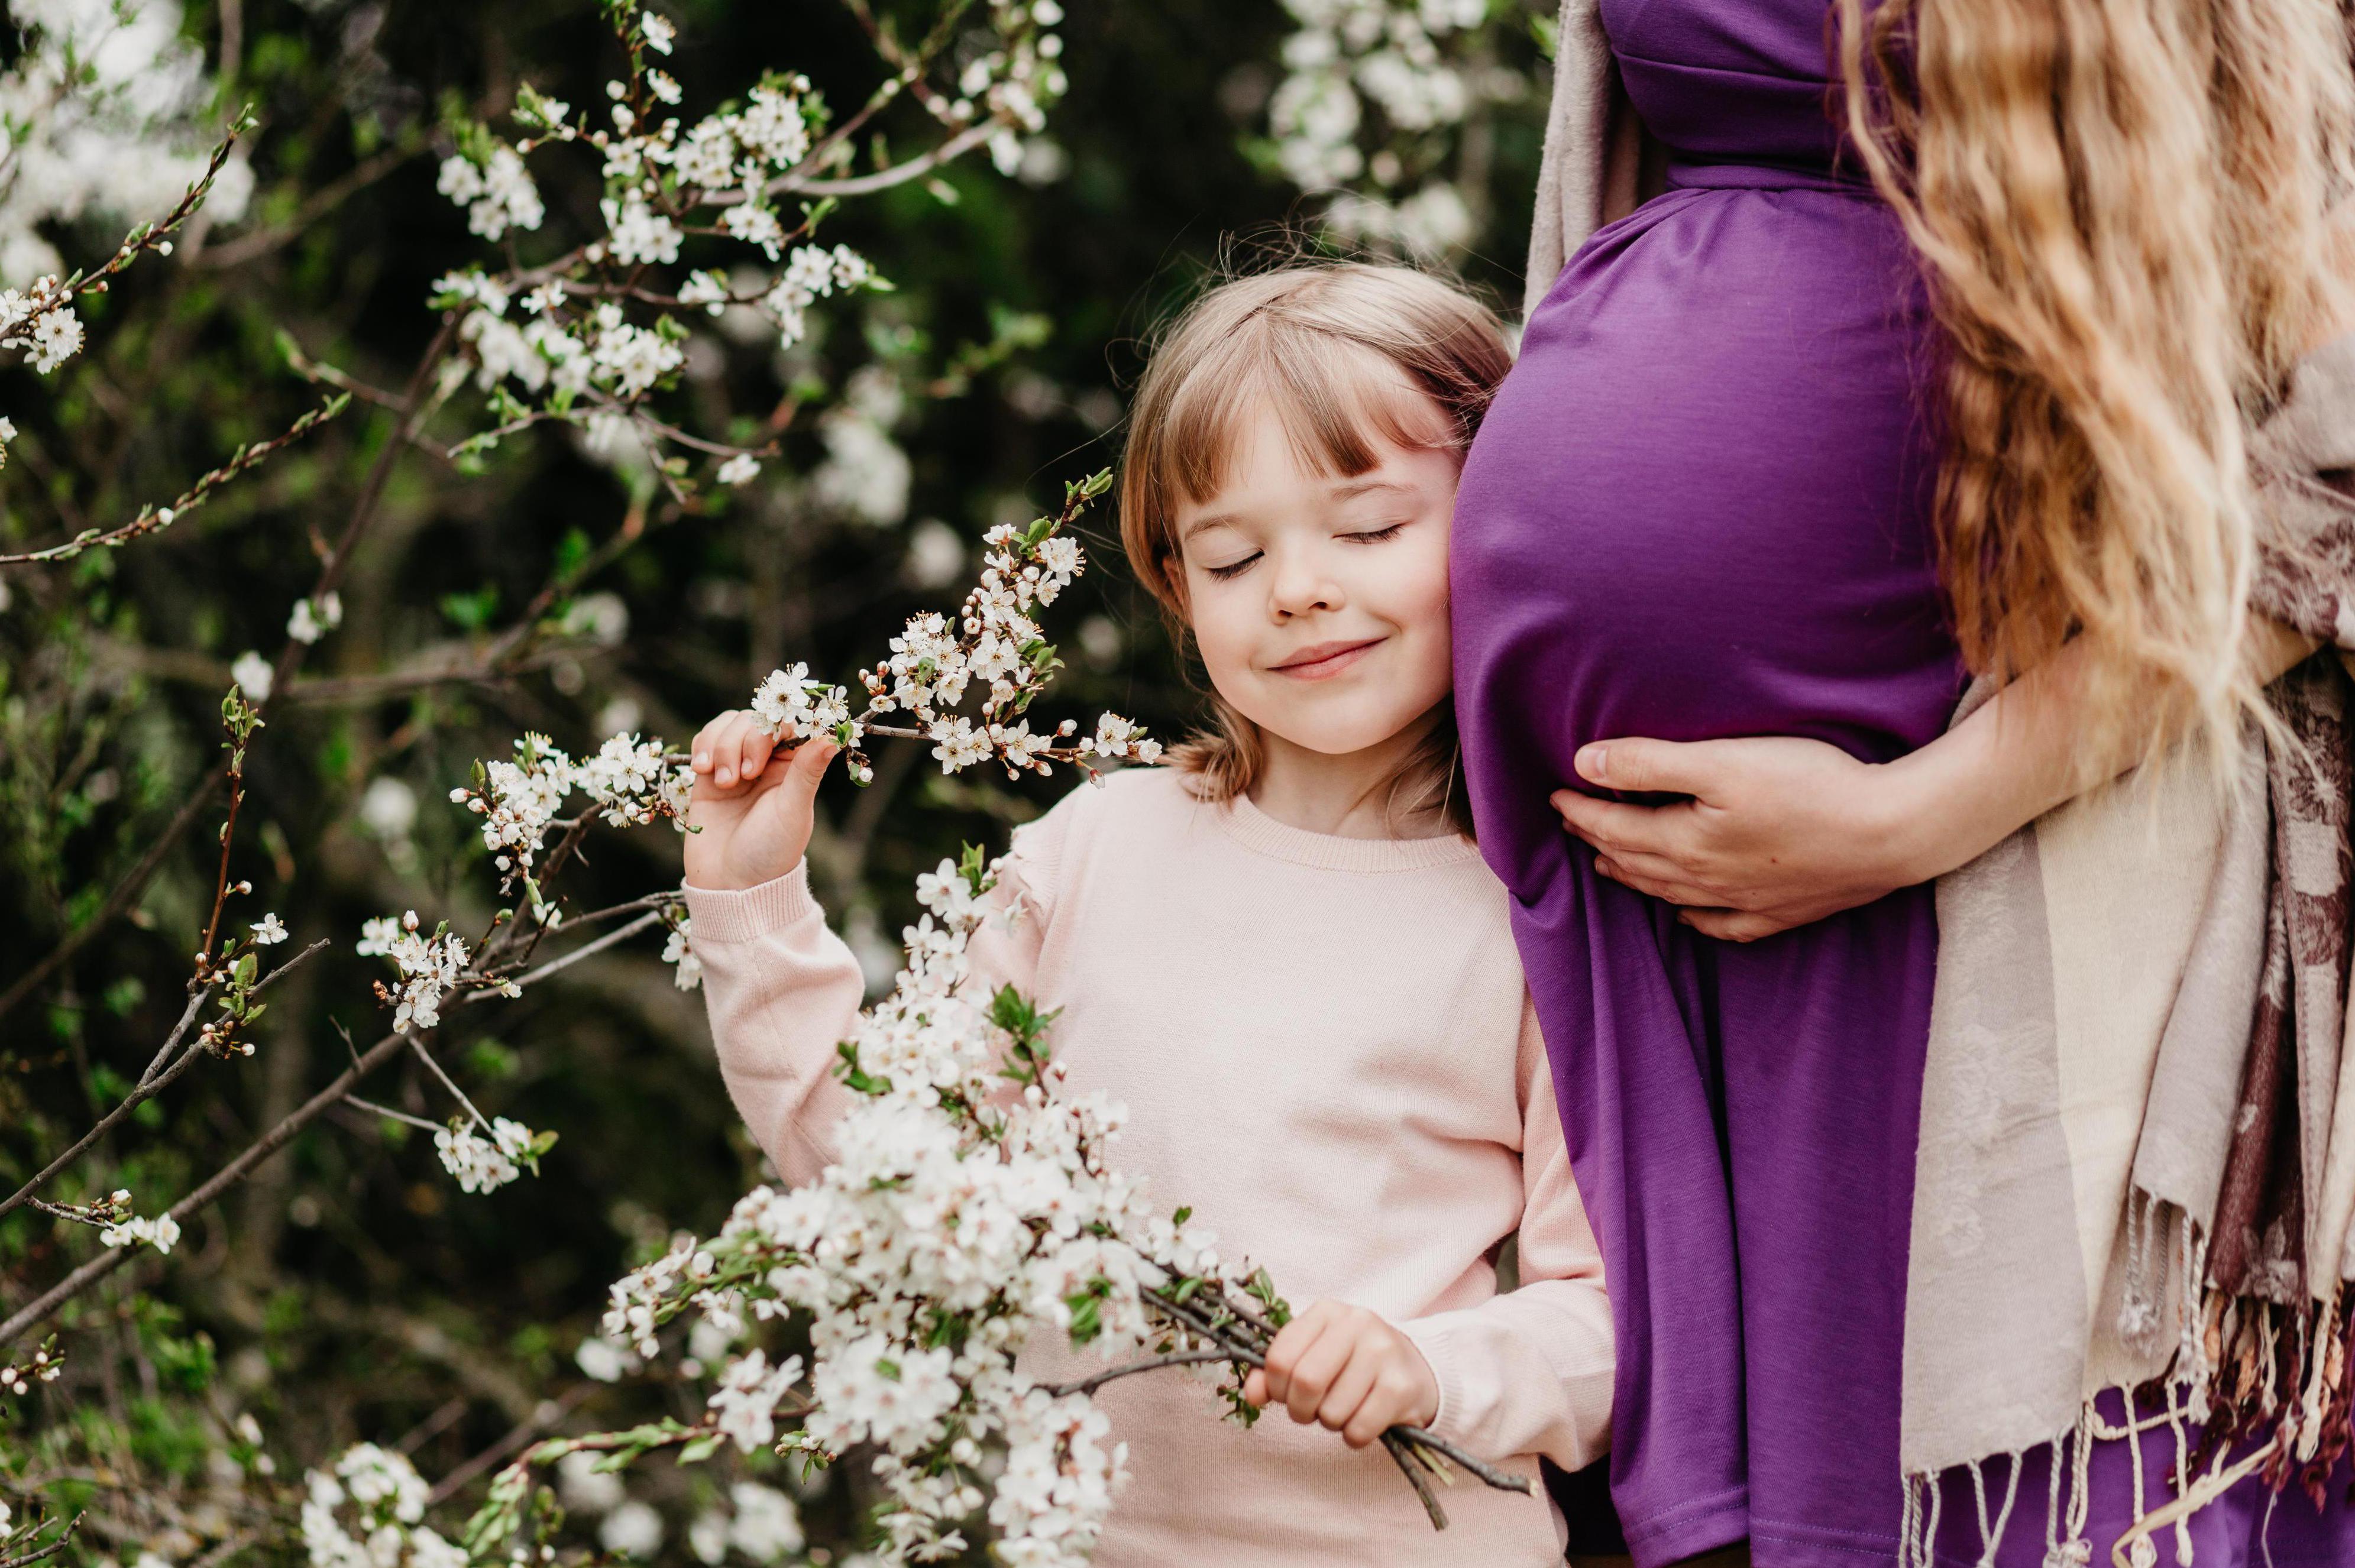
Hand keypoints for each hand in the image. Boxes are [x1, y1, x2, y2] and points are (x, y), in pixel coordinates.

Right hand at [682, 709, 837, 891]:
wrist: (729, 884)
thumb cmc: (770, 852)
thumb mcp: (792, 811)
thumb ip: (807, 771)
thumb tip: (833, 737)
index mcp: (796, 767)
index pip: (788, 724)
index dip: (774, 728)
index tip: (766, 755)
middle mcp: (768, 761)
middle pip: (755, 719)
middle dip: (744, 741)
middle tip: (745, 776)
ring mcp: (736, 765)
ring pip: (729, 725)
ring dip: (722, 746)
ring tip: (723, 782)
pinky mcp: (708, 774)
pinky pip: (705, 740)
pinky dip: (703, 747)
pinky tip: (703, 772)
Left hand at [1242, 1301, 1439, 1448]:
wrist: (1414, 1369)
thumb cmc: (1352, 1363)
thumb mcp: (1313, 1354)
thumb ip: (1275, 1372)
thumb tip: (1251, 1395)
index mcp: (1327, 1311)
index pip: (1280, 1357)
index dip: (1276, 1388)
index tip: (1286, 1394)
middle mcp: (1357, 1323)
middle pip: (1305, 1383)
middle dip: (1301, 1410)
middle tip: (1311, 1411)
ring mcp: (1383, 1352)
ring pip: (1331, 1412)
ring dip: (1330, 1423)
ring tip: (1344, 1408)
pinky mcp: (1401, 1386)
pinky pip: (1358, 1430)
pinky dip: (1353, 1436)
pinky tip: (1364, 1419)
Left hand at [1551, 735, 1936, 942]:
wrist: (1891, 834)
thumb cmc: (1809, 787)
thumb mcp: (1722, 761)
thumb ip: (1649, 763)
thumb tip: (1584, 764)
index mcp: (1685, 843)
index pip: (1614, 827)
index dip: (1581, 810)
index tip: (1555, 795)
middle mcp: (1706, 880)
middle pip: (1637, 862)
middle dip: (1599, 841)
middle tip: (1575, 826)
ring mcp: (1745, 901)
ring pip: (1671, 894)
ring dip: (1635, 877)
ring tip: (1610, 864)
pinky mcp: (1783, 911)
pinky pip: (1723, 925)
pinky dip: (1695, 918)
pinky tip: (1688, 915)